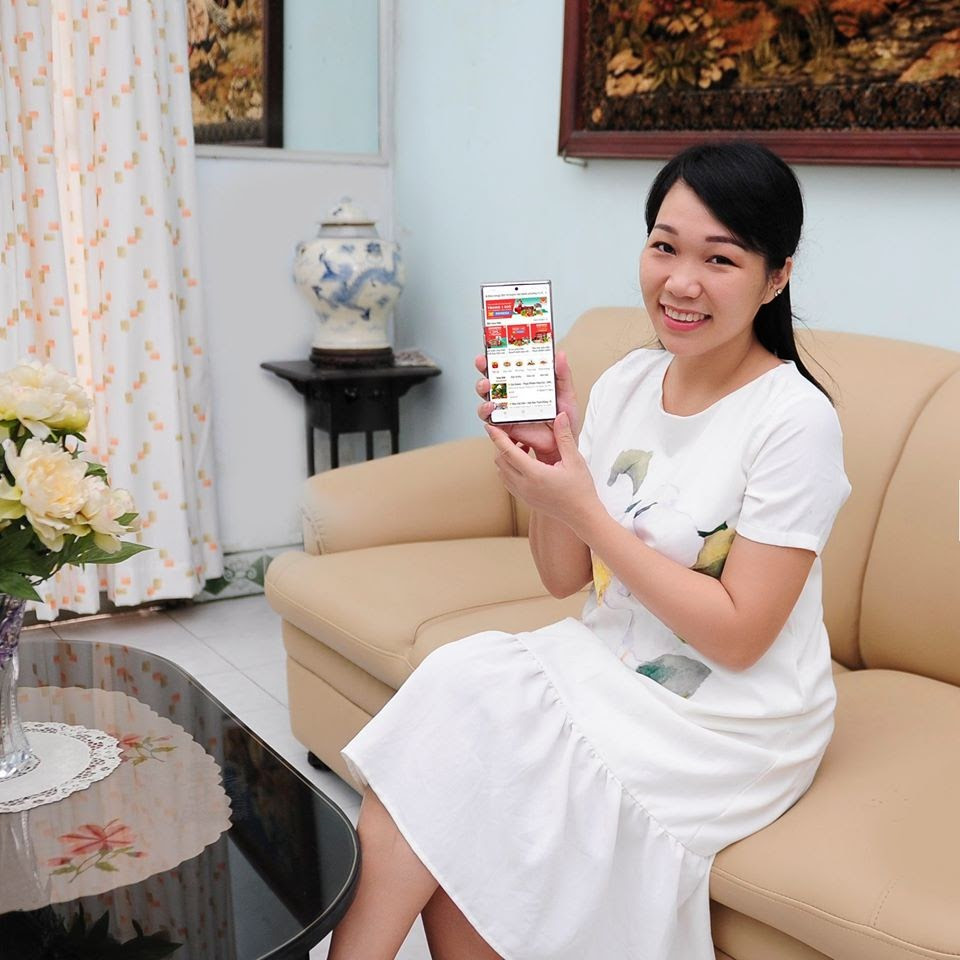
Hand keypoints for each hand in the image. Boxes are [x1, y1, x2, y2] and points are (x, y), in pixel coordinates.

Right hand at [474, 349, 579, 464]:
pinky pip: (490, 419)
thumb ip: (563, 375)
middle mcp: (513, 395)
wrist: (563, 443)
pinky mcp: (504, 425)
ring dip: (483, 389)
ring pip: (487, 396)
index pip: (508, 366)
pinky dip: (486, 412)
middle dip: (484, 368)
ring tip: (487, 386)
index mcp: (526, 383)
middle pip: (493, 378)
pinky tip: (490, 408)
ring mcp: (507, 410)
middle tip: (484, 363)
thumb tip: (560, 354)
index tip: (493, 347)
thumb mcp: (566, 393)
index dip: (498, 355)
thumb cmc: (564, 419)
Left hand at [484, 412, 600, 532]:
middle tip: (514, 434)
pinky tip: (525, 462)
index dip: (497, 437)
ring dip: (506, 458)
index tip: (490, 426)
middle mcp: (524, 485)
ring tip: (523, 448)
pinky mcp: (524, 499)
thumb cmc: (580, 489)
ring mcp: (522, 494)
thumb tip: (560, 416)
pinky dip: (510, 469)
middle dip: (502, 445)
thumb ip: (564, 437)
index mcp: (535, 474)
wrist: (581, 515)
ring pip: (501, 472)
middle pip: (500, 461)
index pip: (508, 452)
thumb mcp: (575, 460)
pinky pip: (507, 481)